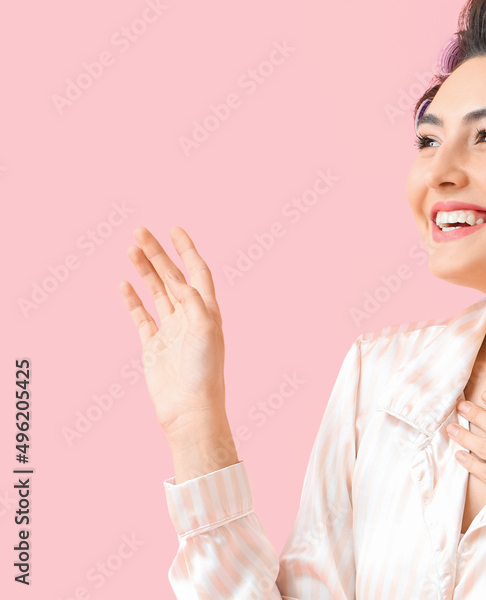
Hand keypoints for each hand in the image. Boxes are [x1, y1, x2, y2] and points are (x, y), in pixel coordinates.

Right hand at [119, 226, 227, 440]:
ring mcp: (170, 330)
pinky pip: (141, 317)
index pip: (198, 272)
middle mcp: (189, 317)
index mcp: (208, 311)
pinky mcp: (153, 346)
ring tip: (131, 248)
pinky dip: (133, 300)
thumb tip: (185, 284)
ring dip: (145, 271)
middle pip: (172, 277)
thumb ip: (196, 306)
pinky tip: (124, 284)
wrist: (189, 409)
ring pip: (156, 292)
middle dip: (158, 254)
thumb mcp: (206, 333)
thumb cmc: (204, 374)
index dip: (188, 250)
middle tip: (140, 231)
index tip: (175, 230)